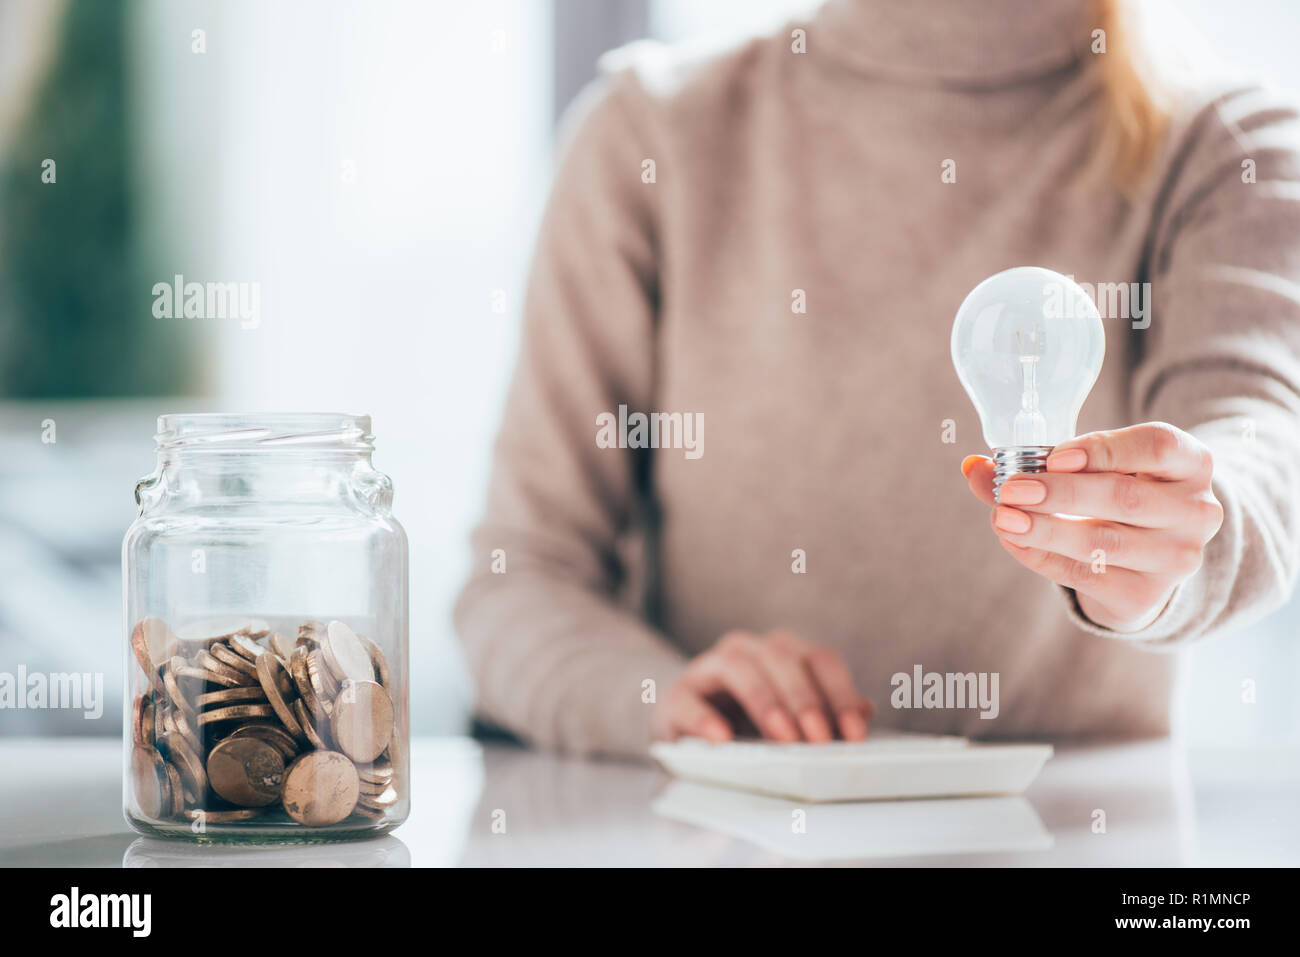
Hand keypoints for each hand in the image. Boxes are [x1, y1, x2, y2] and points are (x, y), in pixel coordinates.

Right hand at [651, 630, 874, 742]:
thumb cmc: (747, 722)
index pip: (819, 659)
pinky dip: (705, 719)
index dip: (840, 694)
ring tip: (782, 738)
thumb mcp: (791, 718)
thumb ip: (826, 712)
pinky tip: (721, 738)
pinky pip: (688, 700)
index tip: (854, 733)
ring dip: (765, 702)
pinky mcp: (676, 695)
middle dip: (805, 700)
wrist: (686, 727)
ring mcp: (708, 669)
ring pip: (738, 666)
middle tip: (819, 740)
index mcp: (782, 652)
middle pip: (781, 658)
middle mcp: (747, 650)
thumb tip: (865, 710)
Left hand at [962, 422, 1223, 632]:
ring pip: (1103, 542)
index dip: (1105, 449)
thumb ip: (1038, 463)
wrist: (1147, 558)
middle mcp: (1196, 511)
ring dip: (1045, 529)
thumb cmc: (1117, 493)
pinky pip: (1084, 575)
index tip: (1056, 456)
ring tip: (1002, 517)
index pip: (1159, 446)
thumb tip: (972, 465)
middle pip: (1124, 498)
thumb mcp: (1095, 468)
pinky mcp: (1145, 595)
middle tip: (1011, 488)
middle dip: (1060, 493)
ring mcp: (1176, 558)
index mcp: (1192, 464)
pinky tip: (1013, 540)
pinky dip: (1042, 556)